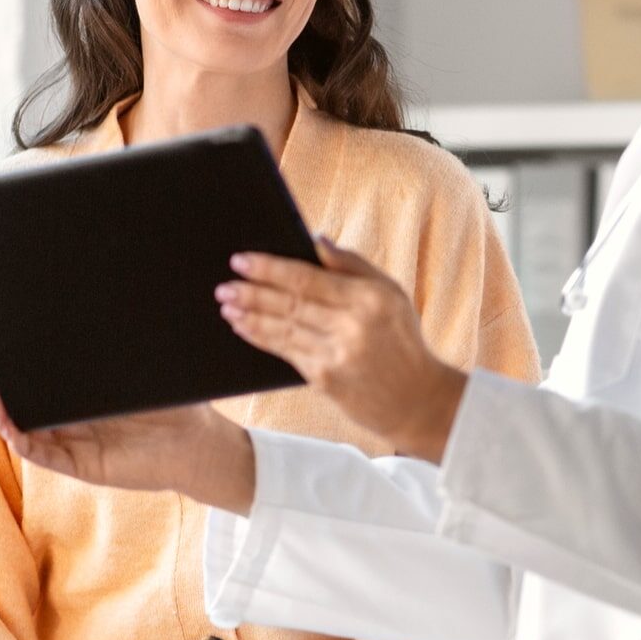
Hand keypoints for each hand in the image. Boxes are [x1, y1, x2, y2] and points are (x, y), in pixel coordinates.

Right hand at [0, 374, 255, 509]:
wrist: (199, 443)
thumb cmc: (177, 405)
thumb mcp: (141, 373)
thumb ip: (118, 353)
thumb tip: (95, 313)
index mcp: (89, 400)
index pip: (48, 385)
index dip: (23, 372)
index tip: (2, 352)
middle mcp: (78, 423)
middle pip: (30, 407)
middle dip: (3, 390)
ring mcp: (77, 445)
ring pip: (28, 432)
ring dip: (5, 415)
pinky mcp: (82, 466)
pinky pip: (42, 456)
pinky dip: (20, 440)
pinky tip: (8, 423)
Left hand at [214, 237, 468, 460]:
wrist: (416, 399)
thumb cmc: (402, 339)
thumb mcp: (391, 293)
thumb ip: (352, 264)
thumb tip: (315, 240)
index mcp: (368, 298)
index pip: (307, 278)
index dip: (270, 268)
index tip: (242, 260)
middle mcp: (351, 325)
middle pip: (289, 303)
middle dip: (251, 292)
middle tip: (224, 284)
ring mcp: (336, 354)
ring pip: (282, 328)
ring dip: (249, 315)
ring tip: (226, 304)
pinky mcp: (325, 380)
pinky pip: (285, 352)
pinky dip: (261, 338)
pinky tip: (243, 327)